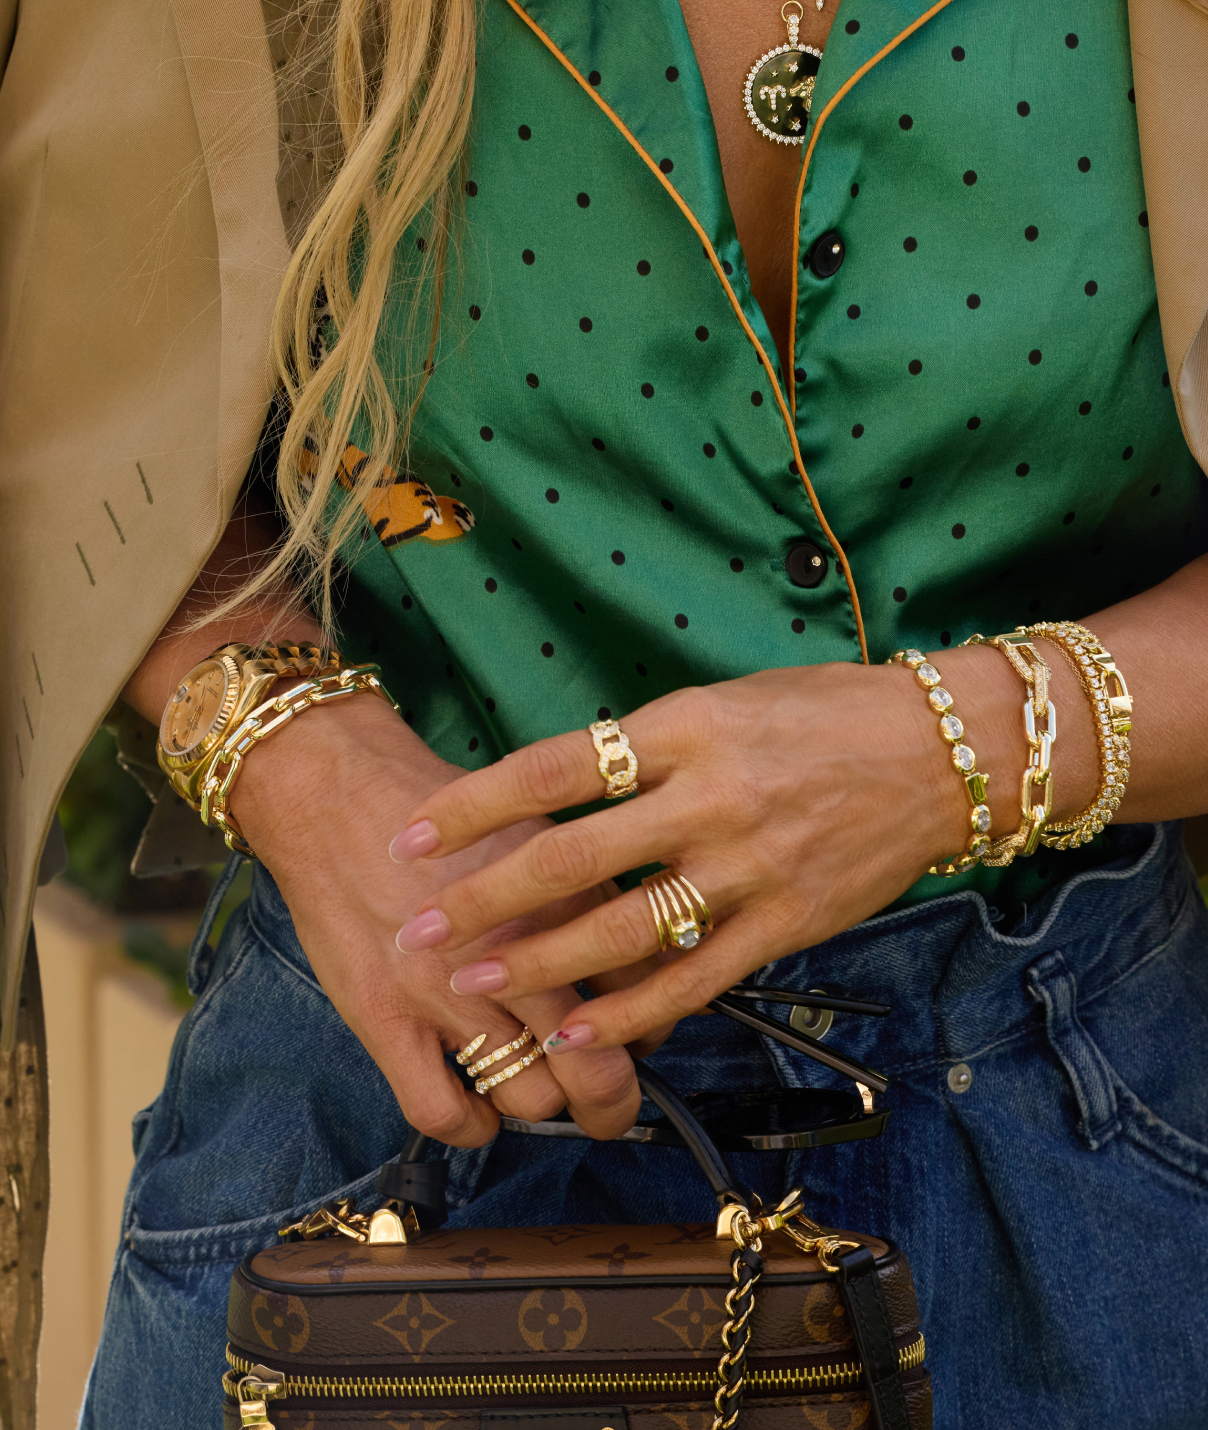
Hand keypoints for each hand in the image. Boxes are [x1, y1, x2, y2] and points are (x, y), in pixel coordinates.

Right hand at [230, 692, 640, 1144]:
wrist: (335, 794)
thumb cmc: (443, 815)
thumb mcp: (539, 832)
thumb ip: (589, 894)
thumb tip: (638, 956)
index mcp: (563, 899)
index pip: (640, 995)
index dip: (649, 1027)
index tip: (638, 1034)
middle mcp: (514, 950)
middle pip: (595, 1068)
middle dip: (613, 1100)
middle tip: (610, 1104)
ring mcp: (446, 990)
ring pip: (529, 1096)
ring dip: (540, 1103)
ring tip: (532, 1082)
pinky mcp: (385, 1018)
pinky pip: (442, 1110)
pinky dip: (470, 1124)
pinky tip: (476, 1105)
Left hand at [388, 651, 1045, 1052]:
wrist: (941, 751)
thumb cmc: (824, 712)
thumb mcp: (726, 701)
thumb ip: (648, 746)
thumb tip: (561, 787)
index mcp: (686, 727)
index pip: (555, 768)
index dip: (475, 805)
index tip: (415, 835)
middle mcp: (711, 796)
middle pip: (574, 857)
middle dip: (485, 899)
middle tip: (418, 931)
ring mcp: (752, 866)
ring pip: (626, 929)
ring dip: (543, 963)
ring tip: (477, 985)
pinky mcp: (788, 922)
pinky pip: (697, 977)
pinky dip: (634, 1011)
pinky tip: (580, 1035)